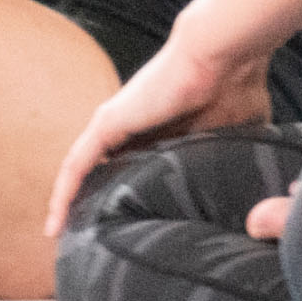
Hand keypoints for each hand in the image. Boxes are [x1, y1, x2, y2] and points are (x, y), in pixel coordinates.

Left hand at [41, 28, 272, 237]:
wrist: (225, 57)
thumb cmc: (235, 87)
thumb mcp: (232, 137)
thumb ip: (226, 160)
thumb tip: (247, 195)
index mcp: (163, 132)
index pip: (137, 171)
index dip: (130, 198)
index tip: (128, 231)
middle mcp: (135, 127)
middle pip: (107, 172)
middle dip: (96, 204)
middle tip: (91, 243)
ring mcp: (117, 123)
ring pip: (83, 171)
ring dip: (71, 203)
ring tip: (62, 237)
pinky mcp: (107, 123)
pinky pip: (76, 164)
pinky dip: (63, 193)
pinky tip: (55, 224)